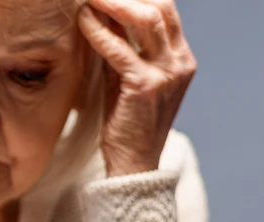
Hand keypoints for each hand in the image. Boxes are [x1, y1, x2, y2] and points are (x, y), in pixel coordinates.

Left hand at [77, 0, 195, 176]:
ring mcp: (167, 73)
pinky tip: (83, 21)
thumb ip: (123, 48)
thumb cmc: (127, 123)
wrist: (133, 164)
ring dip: (114, 3)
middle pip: (161, 7)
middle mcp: (180, 61)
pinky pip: (119, 49)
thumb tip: (103, 16)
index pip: (166, 11)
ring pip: (146, 19)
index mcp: (181, 58)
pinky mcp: (146, 86)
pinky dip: (99, 32)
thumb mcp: (127, 79)